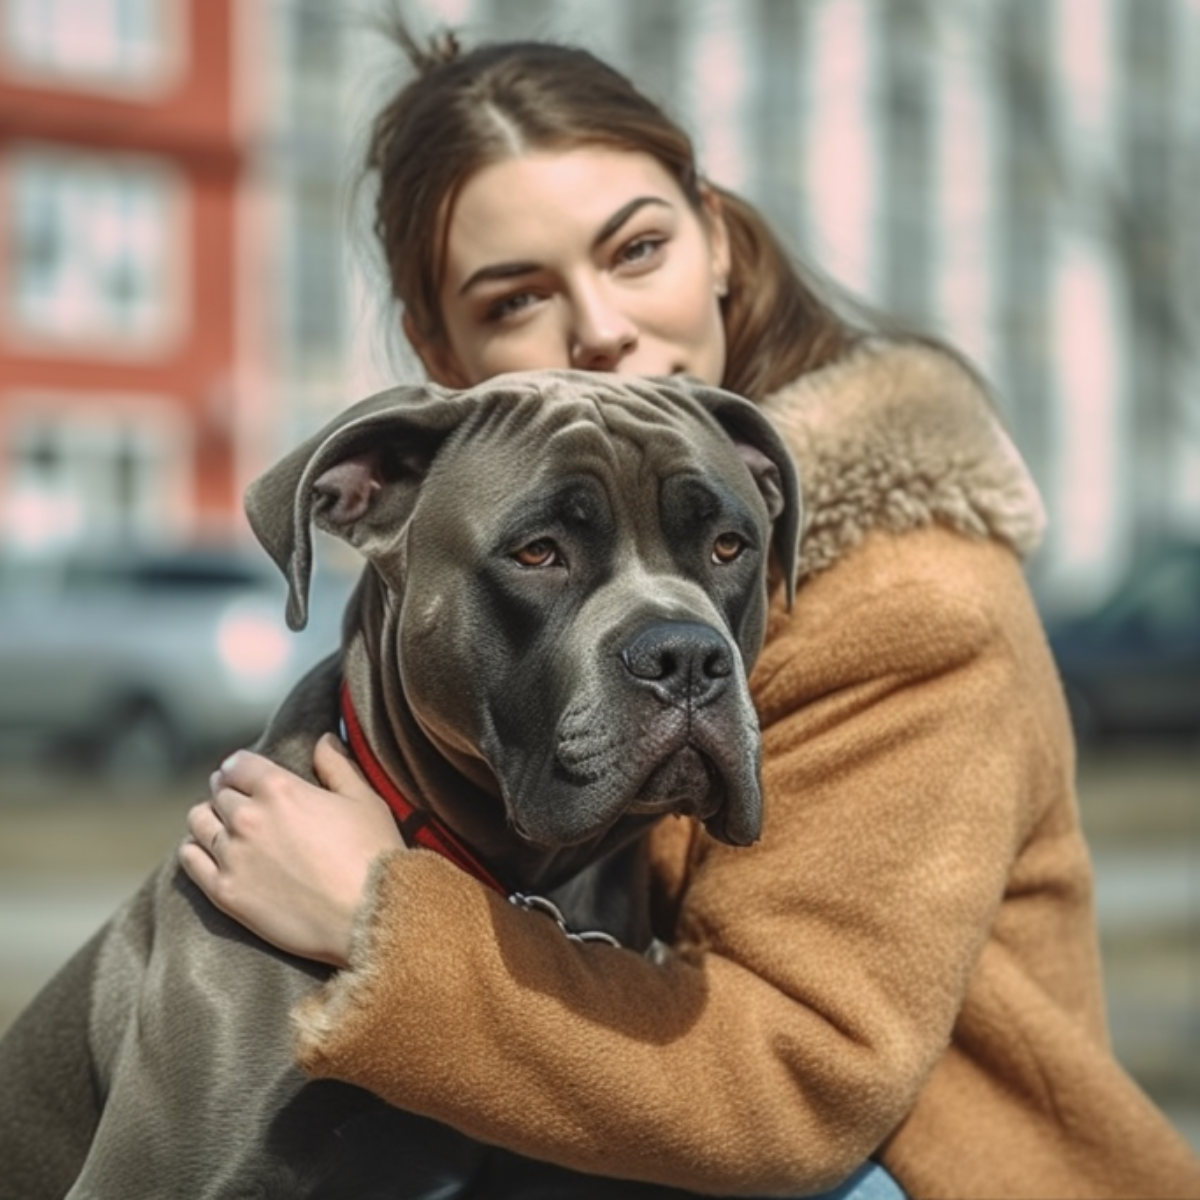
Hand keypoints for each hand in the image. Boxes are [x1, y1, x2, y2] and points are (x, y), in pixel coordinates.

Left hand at [179, 734, 403, 966]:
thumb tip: (324, 740)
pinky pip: (190, 861)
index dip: (240, 766)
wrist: (370, 915)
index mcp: (279, 789)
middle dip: (228, 792)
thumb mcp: (363, 800)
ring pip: (199, 822)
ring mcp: (233, 856)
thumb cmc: (373, 855)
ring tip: (221, 825)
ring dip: (208, 818)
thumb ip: (337, 766)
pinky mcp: (225, 892)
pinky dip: (194, 849)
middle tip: (239, 800)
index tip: (243, 772)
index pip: (238, 764)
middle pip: (219, 793)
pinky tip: (205, 850)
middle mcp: (248, 817)